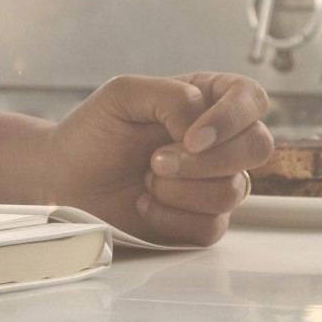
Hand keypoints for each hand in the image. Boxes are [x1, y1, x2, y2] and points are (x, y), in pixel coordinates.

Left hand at [46, 73, 272, 245]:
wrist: (64, 178)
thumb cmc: (93, 132)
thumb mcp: (123, 94)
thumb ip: (171, 97)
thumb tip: (200, 130)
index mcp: (207, 100)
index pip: (253, 99)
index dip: (232, 119)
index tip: (190, 138)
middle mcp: (219, 141)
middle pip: (257, 147)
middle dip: (203, 161)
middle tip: (154, 162)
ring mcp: (214, 183)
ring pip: (232, 191)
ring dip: (177, 189)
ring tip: (144, 178)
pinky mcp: (201, 221)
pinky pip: (210, 227)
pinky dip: (169, 218)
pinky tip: (144, 204)